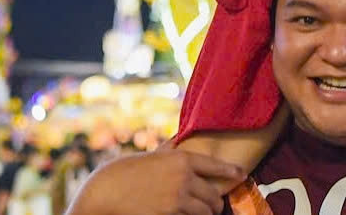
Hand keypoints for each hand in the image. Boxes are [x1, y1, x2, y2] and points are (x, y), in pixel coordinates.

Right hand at [65, 148, 244, 214]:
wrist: (103, 194)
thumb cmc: (122, 173)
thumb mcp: (149, 156)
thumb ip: (168, 149)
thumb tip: (179, 137)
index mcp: (180, 159)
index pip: (215, 165)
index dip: (231, 171)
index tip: (242, 174)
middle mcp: (183, 178)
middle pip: (213, 194)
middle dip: (216, 202)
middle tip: (216, 206)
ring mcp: (177, 199)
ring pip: (206, 211)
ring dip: (208, 214)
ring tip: (207, 213)